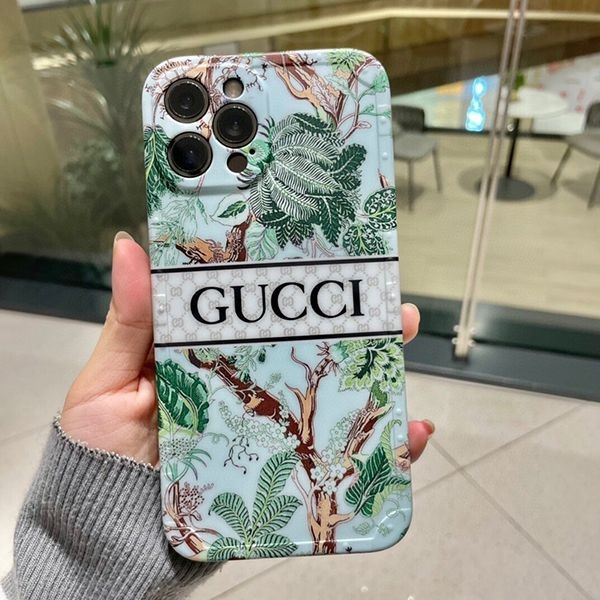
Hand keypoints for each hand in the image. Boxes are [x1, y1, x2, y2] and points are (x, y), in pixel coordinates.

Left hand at [61, 232, 433, 465]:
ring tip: (400, 335)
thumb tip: (132, 246)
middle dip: (350, 315)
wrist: (116, 540)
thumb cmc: (103, 459)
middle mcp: (244, 387)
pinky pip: (339, 455)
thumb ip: (128, 323)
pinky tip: (408, 428)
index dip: (289, 279)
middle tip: (378, 292)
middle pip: (306, 345)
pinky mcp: (283, 468)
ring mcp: (267, 427)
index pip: (255, 309)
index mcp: (208, 356)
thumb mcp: (107, 385)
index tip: (321, 248)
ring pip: (332, 391)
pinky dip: (380, 444)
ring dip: (374, 365)